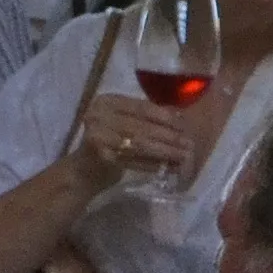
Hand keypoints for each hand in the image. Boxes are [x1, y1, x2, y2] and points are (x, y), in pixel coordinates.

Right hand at [64, 89, 193, 181]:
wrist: (83, 171)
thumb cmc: (108, 143)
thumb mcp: (123, 123)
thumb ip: (145, 117)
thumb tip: (179, 116)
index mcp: (106, 101)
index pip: (141, 107)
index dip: (166, 117)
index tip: (185, 125)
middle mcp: (98, 115)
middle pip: (142, 126)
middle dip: (169, 136)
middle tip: (189, 144)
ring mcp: (98, 136)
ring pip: (140, 144)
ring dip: (165, 151)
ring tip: (184, 156)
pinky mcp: (101, 157)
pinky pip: (134, 161)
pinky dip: (153, 164)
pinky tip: (169, 168)